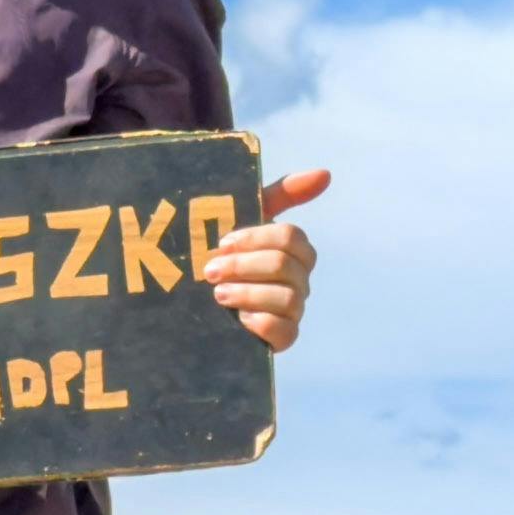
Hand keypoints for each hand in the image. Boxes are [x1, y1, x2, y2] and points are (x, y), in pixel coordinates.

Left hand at [202, 164, 330, 356]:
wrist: (188, 304)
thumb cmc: (219, 256)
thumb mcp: (241, 219)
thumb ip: (280, 194)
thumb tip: (325, 173)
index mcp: (292, 252)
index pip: (292, 237)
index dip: (256, 238)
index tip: (223, 242)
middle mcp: (297, 282)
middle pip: (287, 265)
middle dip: (244, 266)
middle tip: (210, 271)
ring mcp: (292, 313)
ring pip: (289, 298)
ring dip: (248, 293)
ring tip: (218, 294)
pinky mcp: (281, 341)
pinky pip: (286, 332)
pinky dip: (261, 323)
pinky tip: (238, 319)